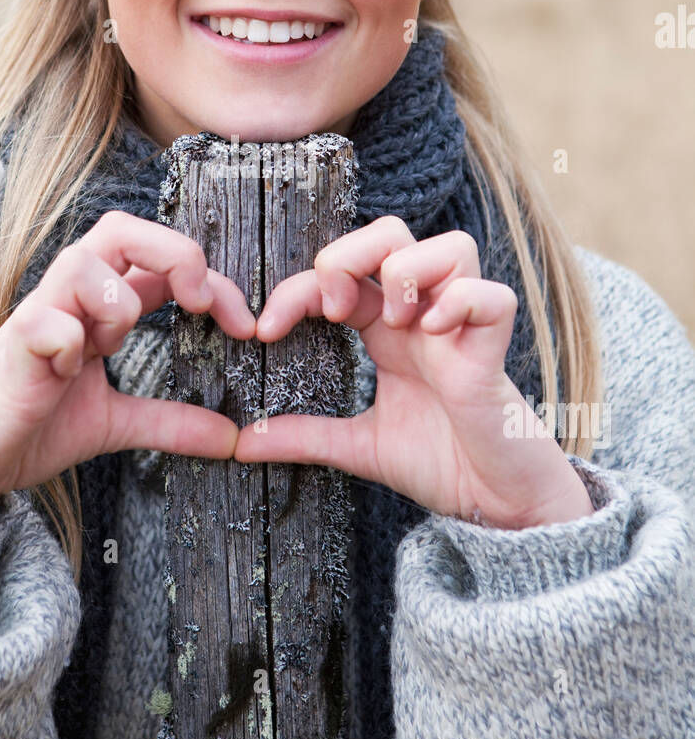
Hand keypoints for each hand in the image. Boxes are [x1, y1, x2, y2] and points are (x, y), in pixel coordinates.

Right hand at [0, 211, 257, 532]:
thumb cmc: (34, 427)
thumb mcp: (117, 424)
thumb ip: (172, 422)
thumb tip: (233, 438)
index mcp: (98, 305)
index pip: (160, 259)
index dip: (211, 279)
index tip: (245, 327)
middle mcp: (69, 298)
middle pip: (122, 229)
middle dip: (175, 253)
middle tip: (201, 304)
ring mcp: (38, 317)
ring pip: (83, 262)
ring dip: (117, 303)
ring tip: (110, 347)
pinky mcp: (11, 347)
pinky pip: (45, 321)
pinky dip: (67, 343)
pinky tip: (64, 376)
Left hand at [234, 217, 592, 528]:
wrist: (497, 506)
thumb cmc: (440, 464)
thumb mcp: (358, 448)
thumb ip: (305, 436)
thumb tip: (241, 443)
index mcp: (388, 329)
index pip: (340, 273)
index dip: (296, 288)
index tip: (264, 332)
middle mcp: (425, 316)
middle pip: (392, 232)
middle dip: (349, 254)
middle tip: (335, 311)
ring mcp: (463, 328)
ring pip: (451, 245)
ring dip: (409, 271)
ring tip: (393, 322)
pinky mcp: (496, 351)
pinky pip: (493, 296)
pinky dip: (463, 302)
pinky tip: (436, 333)